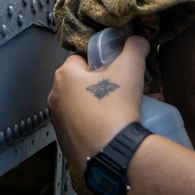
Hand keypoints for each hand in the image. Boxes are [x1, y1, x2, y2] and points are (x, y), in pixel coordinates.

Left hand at [47, 36, 148, 171]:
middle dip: (105, 84)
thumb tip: (139, 39)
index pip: (81, 58)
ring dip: (102, 105)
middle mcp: (56, 98)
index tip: (116, 68)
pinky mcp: (67, 143)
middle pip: (83, 83)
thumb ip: (135, 47)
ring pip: (84, 106)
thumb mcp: (130, 68)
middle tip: (125, 89)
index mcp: (64, 76)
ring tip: (126, 109)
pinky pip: (84, 127)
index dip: (101, 61)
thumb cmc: (115, 108)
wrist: (112, 154)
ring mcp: (59, 123)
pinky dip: (98, 125)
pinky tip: (116, 128)